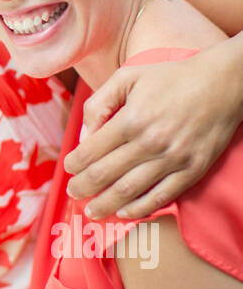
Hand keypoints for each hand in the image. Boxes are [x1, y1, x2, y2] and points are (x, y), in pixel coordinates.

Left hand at [64, 48, 240, 218]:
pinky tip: (125, 212)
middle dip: (83, 188)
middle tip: (73, 193)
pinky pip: (161, 197)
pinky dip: (140, 208)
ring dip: (106, 205)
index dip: (74, 164)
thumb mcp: (128, 76)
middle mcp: (150, 142)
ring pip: (130, 191)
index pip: (92, 151)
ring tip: (92, 210)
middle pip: (106, 175)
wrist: (221, 84)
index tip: (68, 168)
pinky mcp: (192, 170)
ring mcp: (173, 159)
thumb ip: (100, 102)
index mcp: (131, 119)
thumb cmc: (171, 78)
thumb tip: (84, 135)